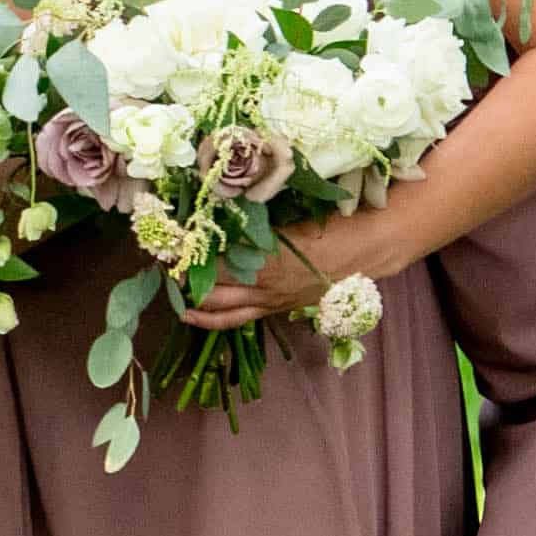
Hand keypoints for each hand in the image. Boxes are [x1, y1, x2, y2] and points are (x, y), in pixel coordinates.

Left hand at [184, 205, 406, 327]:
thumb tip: (218, 216)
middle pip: (210, 287)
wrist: (370, 249)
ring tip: (171, 285)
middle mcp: (266, 285)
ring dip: (192, 298)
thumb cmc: (334, 225)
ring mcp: (270, 300)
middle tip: (165, 259)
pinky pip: (236, 319)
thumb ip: (255, 224)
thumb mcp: (291, 220)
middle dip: (184, 276)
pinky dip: (210, 318)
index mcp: (269, 259)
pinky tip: (189, 314)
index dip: (189, 252)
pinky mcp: (275, 308)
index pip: (216, 261)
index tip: (168, 239)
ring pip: (219, 309)